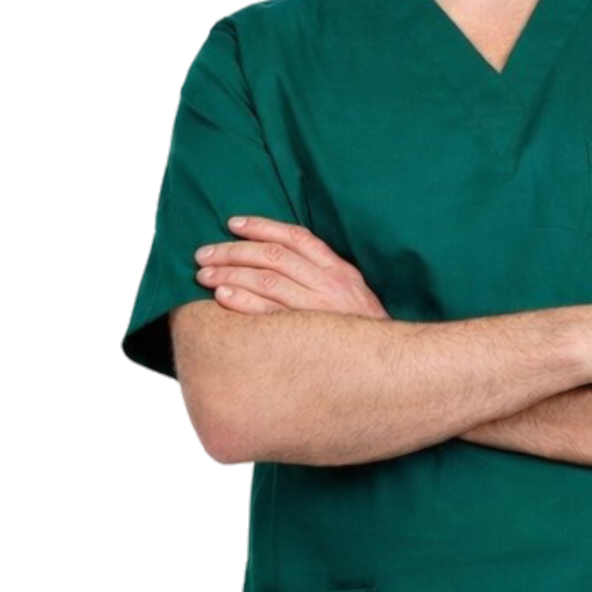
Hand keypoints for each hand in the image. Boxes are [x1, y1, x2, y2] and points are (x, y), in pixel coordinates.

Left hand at [194, 215, 390, 317]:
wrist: (388, 368)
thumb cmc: (361, 330)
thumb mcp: (351, 292)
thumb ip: (321, 273)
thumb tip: (279, 257)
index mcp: (338, 270)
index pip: (295, 237)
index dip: (261, 226)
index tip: (232, 224)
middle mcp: (329, 284)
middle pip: (272, 257)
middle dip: (232, 252)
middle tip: (203, 255)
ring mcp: (318, 310)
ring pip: (265, 281)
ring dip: (230, 275)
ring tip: (204, 276)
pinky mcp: (308, 335)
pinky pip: (268, 314)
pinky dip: (242, 302)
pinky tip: (221, 297)